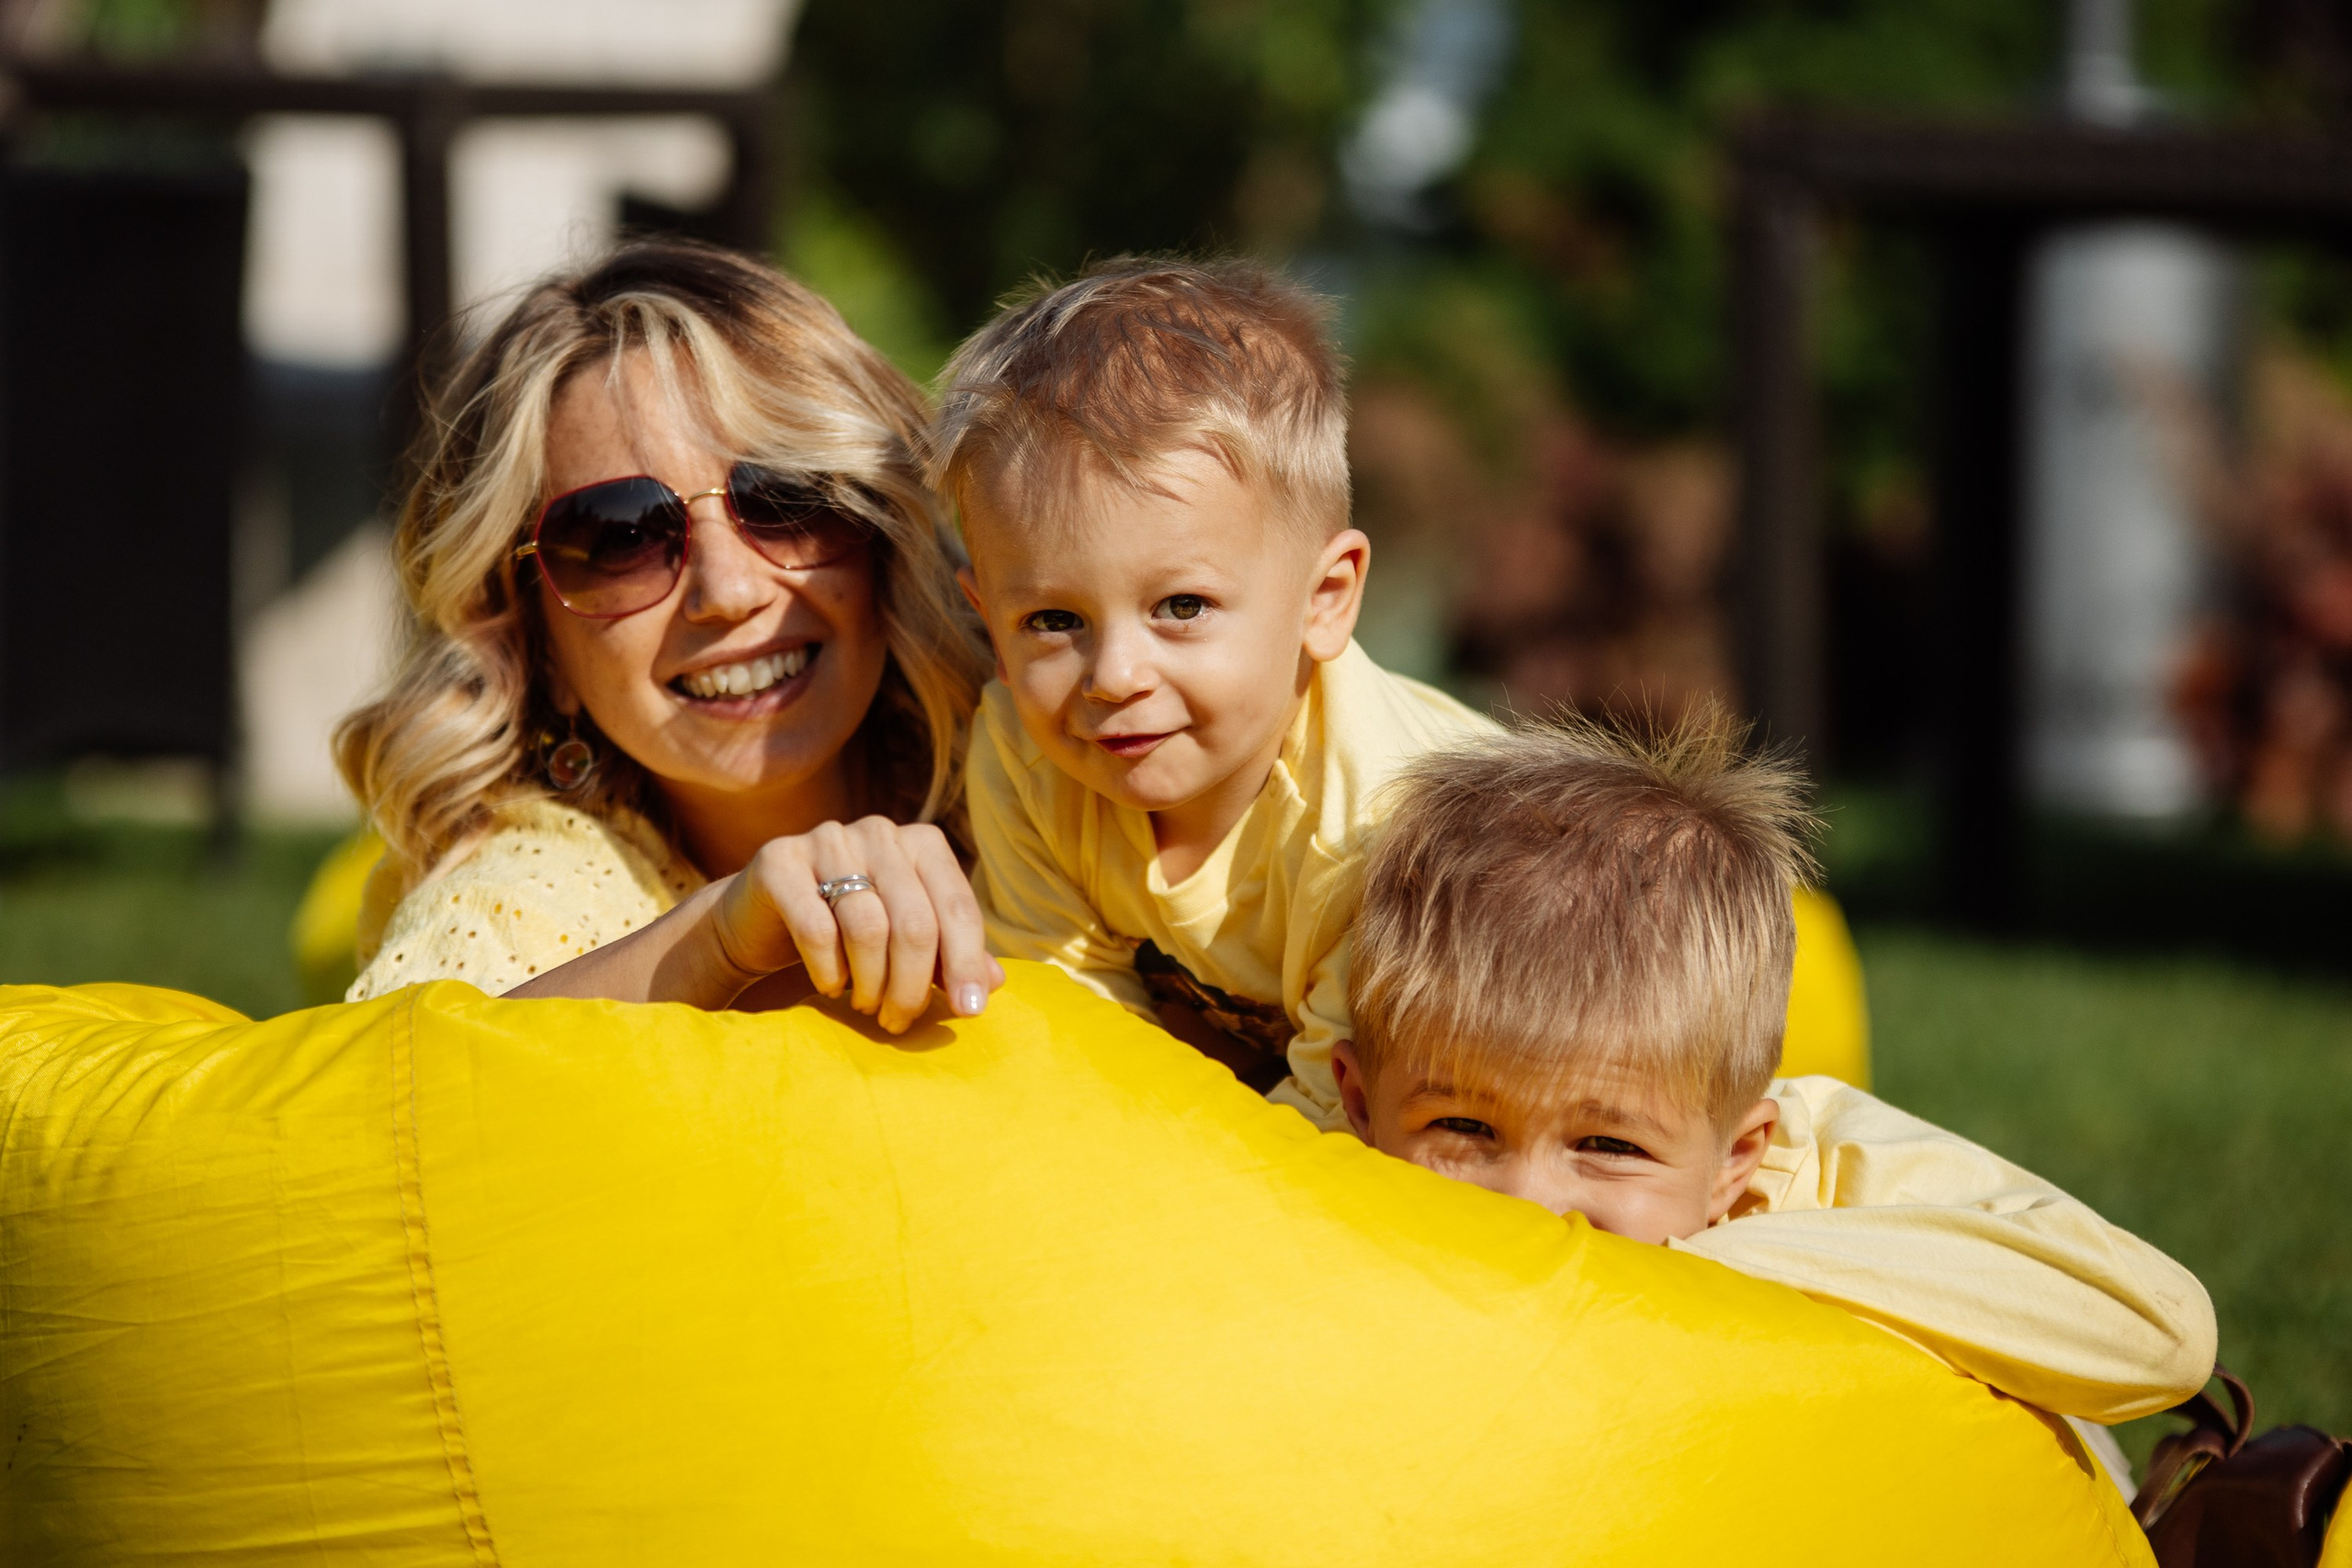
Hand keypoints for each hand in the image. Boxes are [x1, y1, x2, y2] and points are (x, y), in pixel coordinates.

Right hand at [708, 817, 1003, 1033]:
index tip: (969, 1012)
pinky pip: (816, 928)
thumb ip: (950, 957)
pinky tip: (831, 988)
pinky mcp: (779, 860)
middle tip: (899, 1022)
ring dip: (871, 983)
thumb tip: (993, 984)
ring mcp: (827, 839)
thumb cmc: (848, 933)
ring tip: (866, 1006)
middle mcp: (879, 831)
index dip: (966, 963)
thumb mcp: (906, 945)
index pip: (957, 906)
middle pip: (915, 922)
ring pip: (868, 927)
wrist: (761, 921)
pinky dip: (829, 971)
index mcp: (922, 843)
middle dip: (912, 985)